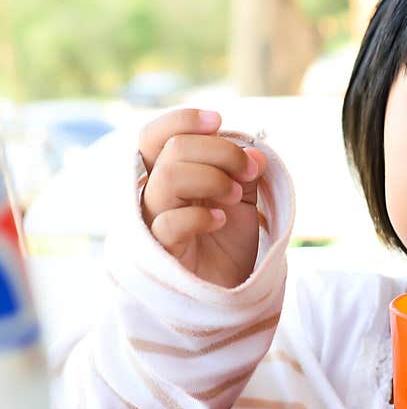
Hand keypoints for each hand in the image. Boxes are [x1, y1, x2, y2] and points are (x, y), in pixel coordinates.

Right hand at [139, 108, 268, 287]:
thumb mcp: (241, 197)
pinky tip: (220, 221)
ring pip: (168, 178)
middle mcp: (152, 194)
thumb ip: (242, 169)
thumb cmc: (229, 241)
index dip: (183, 120)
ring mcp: (152, 222)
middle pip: (173, 150)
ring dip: (212, 178)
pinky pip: (168, 223)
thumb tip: (252, 150)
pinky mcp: (159, 252)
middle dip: (220, 152)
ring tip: (233, 196)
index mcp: (167, 174)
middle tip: (249, 170)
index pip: (155, 135)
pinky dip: (201, 216)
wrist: (233, 289)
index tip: (218, 122)